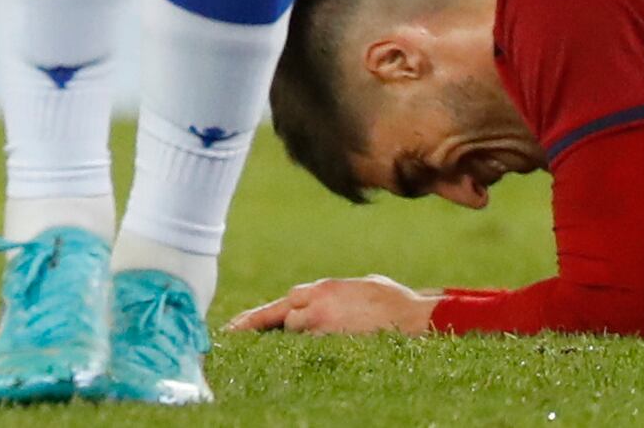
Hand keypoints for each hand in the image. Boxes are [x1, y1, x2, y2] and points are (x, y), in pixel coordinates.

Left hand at [227, 276, 438, 335]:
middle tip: (232, 334)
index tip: (240, 325)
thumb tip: (331, 299)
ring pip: (293, 334)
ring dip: (297, 338)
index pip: (286, 300)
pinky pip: (308, 349)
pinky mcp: (329, 340)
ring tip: (310, 341)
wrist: (411, 315)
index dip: (264, 315)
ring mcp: (321, 322)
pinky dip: (307, 352)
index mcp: (324, 287)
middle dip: (266, 325)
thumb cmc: (392, 300)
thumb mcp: (361, 285)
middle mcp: (317, 301)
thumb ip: (338, 292)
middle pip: (282, 316)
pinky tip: (302, 359)